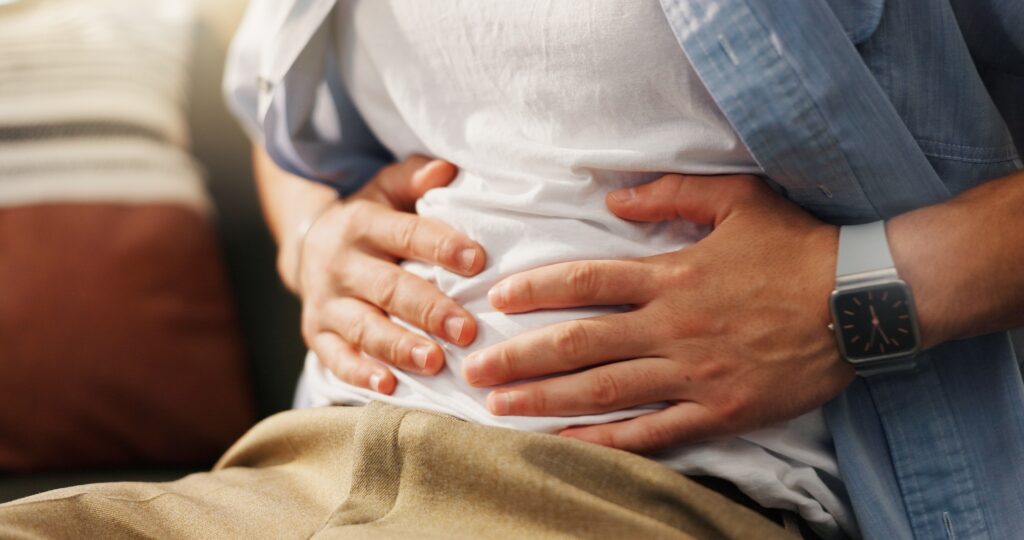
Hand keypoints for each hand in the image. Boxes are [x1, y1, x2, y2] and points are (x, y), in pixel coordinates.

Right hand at [299, 156, 485, 393]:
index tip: (478, 261)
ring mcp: (325, 302)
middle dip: (429, 309)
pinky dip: (360, 374)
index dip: (441, 246)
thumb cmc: (370, 223)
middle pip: (388, 287)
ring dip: (399, 346)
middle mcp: (339, 262)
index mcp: (361, 223)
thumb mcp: (385, 191)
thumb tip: (445, 169)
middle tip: (467, 330)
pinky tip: (389, 387)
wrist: (308, 250)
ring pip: (363, 327)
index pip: (406, 234)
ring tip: (435, 361)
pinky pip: (335, 358)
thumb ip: (414, 179)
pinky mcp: (316, 334)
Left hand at [462, 174, 853, 452]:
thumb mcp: (739, 199)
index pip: (587, 281)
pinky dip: (606, 442)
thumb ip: (671, 194)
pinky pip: (652, 432)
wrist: (864, 300)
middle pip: (581, 343)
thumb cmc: (799, 247)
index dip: (536, 290)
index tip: (496, 300)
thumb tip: (612, 196)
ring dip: (546, 400)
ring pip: (605, 391)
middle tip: (473, 368)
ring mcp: (694, 374)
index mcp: (673, 275)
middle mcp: (673, 327)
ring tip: (498, 408)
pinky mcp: (719, 411)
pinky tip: (566, 445)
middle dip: (520, 356)